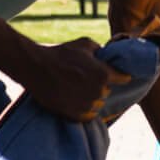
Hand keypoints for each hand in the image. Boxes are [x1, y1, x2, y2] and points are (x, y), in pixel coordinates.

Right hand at [14, 37, 130, 121]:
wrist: (36, 67)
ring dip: (93, 98)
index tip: (118, 76)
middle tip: (86, 78)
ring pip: (99, 104)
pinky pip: (89, 116)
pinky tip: (77, 100)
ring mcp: (86, 104)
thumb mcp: (85, 44)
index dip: (121, 76)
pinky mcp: (74, 115)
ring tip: (79, 89)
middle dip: (101, 85)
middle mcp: (98, 91)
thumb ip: (101, 51)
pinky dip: (85, 110)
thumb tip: (109, 56)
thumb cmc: (60, 53)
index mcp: (104, 74)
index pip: (124, 78)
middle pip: (108, 91)